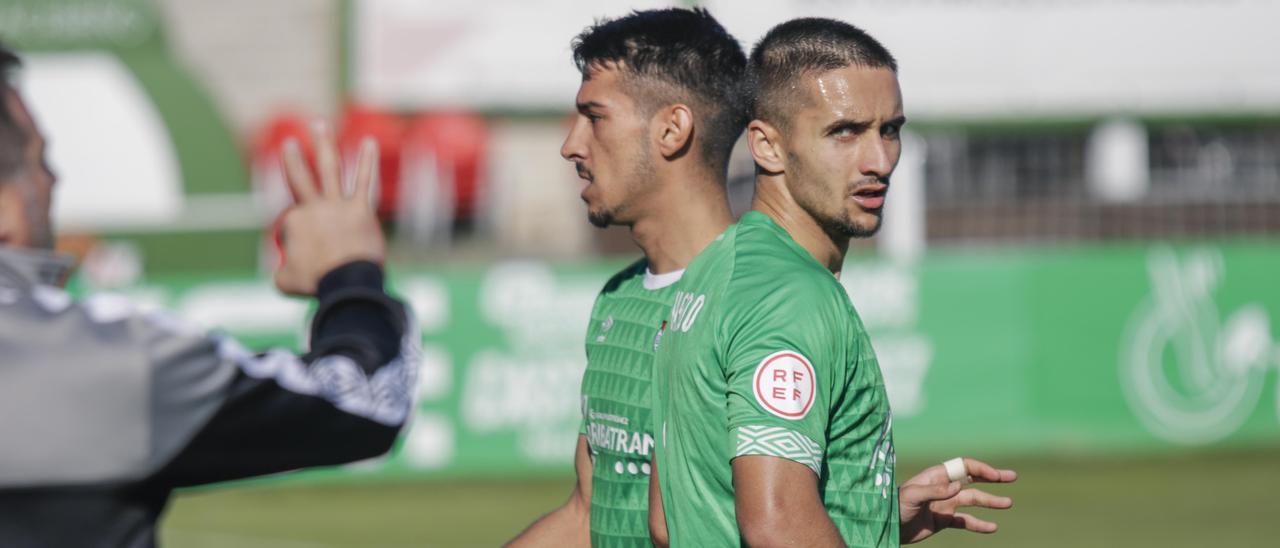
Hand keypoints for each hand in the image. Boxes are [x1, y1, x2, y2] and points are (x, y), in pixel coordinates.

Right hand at [275, 122, 384, 295]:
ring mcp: (337, 205)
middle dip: (293, 159)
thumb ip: (283, 271)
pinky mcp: (361, 209)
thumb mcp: (285, 281)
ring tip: (319, 124)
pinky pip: (364, 180)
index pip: (294, 223)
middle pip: (299, 177)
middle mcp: (313, 207)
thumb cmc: (317, 284)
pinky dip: (366, 161)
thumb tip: (285, 270)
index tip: (318, 267)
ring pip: (328, 168)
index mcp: (294, 223)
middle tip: (289, 142)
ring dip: (323, 144)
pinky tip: (369, 142)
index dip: (305, 249)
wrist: (347, 284)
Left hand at [899, 457, 1016, 543]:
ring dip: (990, 501)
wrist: (887, 526)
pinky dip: (979, 524)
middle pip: (972, 479)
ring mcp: (945, 504)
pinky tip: (992, 527)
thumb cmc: (896, 506)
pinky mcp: (944, 520)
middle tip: (1012, 476)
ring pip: (973, 500)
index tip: (996, 475)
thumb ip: (935, 490)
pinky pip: (966, 521)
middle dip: (992, 477)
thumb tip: (958, 486)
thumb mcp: (913, 495)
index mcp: (936, 476)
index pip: (963, 467)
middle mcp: (944, 488)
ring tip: (1008, 503)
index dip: (980, 468)